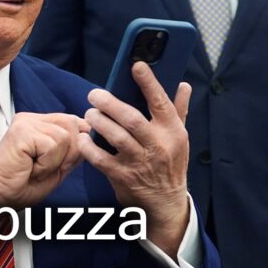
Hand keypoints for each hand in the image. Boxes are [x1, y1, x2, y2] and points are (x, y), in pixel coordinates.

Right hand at [0, 112, 89, 222]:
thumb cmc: (23, 184)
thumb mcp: (57, 166)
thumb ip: (73, 149)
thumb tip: (89, 133)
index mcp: (38, 123)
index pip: (72, 121)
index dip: (75, 143)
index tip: (58, 163)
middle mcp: (31, 118)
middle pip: (72, 125)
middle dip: (67, 153)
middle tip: (44, 167)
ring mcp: (25, 122)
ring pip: (64, 137)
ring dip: (55, 161)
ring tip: (35, 168)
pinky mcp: (22, 131)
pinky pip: (53, 146)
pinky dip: (47, 164)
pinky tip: (30, 168)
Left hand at [78, 61, 191, 257]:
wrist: (165, 203)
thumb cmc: (170, 163)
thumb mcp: (180, 137)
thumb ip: (178, 110)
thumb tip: (183, 84)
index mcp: (172, 132)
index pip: (161, 102)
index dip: (149, 82)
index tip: (136, 64)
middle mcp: (157, 146)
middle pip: (132, 119)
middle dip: (110, 103)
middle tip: (94, 94)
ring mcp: (139, 163)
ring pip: (115, 137)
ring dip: (98, 121)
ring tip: (90, 113)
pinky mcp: (122, 177)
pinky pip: (100, 159)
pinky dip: (89, 147)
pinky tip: (84, 138)